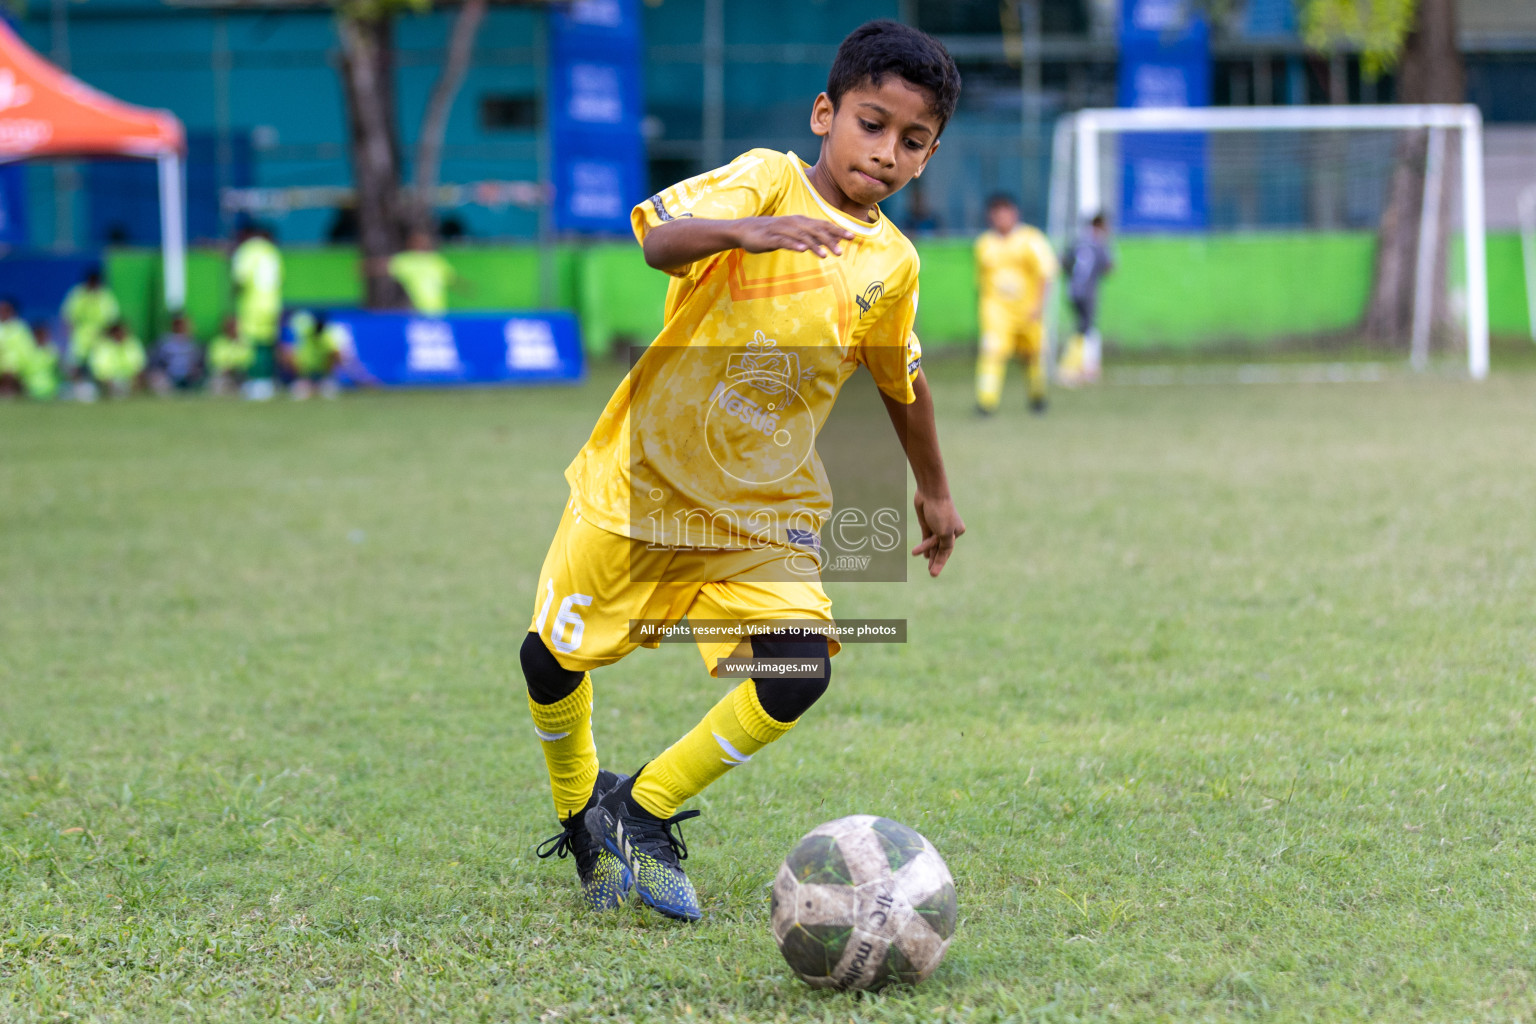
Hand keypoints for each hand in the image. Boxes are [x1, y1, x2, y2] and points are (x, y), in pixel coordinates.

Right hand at [734, 216, 853, 258]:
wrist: (745, 230)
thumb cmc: (771, 233)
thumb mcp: (792, 234)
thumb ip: (808, 237)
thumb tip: (826, 243)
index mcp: (801, 222)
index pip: (823, 225)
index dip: (837, 231)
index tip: (852, 238)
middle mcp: (794, 223)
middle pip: (815, 231)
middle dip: (829, 240)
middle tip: (841, 251)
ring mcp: (783, 230)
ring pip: (802, 237)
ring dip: (814, 245)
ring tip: (825, 255)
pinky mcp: (771, 238)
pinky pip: (785, 241)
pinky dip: (794, 244)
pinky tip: (803, 250)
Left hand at [912, 491, 964, 577]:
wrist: (931, 493)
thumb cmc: (941, 512)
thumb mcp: (945, 533)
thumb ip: (944, 545)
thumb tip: (943, 554)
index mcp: (957, 531)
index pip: (947, 551)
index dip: (940, 563)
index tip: (933, 574)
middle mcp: (948, 529)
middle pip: (941, 548)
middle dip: (936, 561)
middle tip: (932, 574)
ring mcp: (937, 526)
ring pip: (933, 544)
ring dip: (930, 554)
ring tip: (928, 565)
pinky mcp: (927, 522)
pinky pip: (926, 537)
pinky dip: (925, 546)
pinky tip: (922, 554)